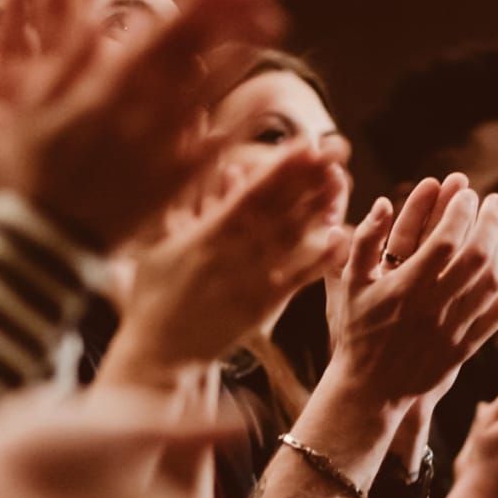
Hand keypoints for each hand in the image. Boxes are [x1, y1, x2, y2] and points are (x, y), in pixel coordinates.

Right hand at [0, 0, 286, 249]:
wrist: (44, 241)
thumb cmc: (27, 169)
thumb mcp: (26, 101)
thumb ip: (61, 53)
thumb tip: (90, 12)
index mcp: (111, 84)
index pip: (171, 28)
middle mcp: (145, 111)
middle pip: (201, 52)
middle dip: (237, 14)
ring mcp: (165, 148)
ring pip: (215, 93)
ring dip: (243, 55)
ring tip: (270, 26)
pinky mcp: (176, 181)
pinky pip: (217, 147)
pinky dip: (241, 121)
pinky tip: (263, 99)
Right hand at [105, 136, 350, 378]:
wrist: (160, 353)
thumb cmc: (155, 294)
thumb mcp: (160, 242)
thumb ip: (188, 204)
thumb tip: (217, 166)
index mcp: (206, 235)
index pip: (250, 195)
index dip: (279, 169)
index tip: (304, 145)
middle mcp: (233, 255)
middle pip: (277, 210)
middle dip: (306, 180)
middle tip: (335, 152)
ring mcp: (251, 280)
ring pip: (291, 240)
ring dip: (318, 211)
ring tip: (342, 183)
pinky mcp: (263, 306)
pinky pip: (297, 279)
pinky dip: (319, 259)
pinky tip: (341, 238)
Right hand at [325, 182, 497, 410]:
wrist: (371, 390)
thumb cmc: (356, 333)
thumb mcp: (349, 286)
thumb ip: (363, 242)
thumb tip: (383, 202)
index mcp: (405, 289)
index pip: (444, 240)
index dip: (460, 212)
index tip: (468, 193)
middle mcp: (434, 307)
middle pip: (477, 256)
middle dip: (490, 222)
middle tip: (495, 200)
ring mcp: (453, 329)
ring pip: (491, 282)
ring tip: (496, 232)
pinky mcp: (465, 348)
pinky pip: (496, 313)